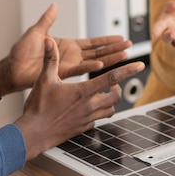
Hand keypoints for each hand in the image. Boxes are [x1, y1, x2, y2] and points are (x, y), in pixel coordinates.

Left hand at [0, 3, 131, 95]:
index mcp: (68, 46)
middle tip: (129, 45)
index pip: (92, 42)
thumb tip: (55, 5)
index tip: (121, 37)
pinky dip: (89, 67)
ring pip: (93, 61)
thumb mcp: (37, 31)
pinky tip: (101, 65)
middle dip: (114, 48)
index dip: (106, 40)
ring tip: (124, 55)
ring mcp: (68, 65)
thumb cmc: (21, 51)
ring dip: (108, 58)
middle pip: (98, 52)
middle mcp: (71, 56)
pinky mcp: (60, 73)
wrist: (11, 67)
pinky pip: (78, 70)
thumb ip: (48, 19)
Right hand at [14, 38, 144, 159]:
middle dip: (118, 88)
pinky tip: (89, 108)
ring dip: (110, 101)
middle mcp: (89, 106)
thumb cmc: (38, 107)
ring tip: (103, 94)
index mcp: (83, 92)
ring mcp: (88, 118)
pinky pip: (98, 119)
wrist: (34, 133)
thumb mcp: (44, 79)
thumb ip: (50, 59)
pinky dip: (99, 112)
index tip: (140, 65)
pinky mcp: (84, 128)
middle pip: (116, 96)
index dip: (128, 70)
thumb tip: (48, 41)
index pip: (111, 78)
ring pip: (110, 110)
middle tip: (112, 83)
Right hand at [151, 0, 174, 48]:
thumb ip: (172, 5)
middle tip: (174, 34)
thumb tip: (174, 5)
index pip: (158, 28)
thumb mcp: (173, 6)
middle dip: (170, 36)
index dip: (156, 31)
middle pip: (168, 37)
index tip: (154, 35)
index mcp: (164, 24)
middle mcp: (171, 32)